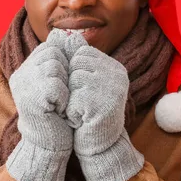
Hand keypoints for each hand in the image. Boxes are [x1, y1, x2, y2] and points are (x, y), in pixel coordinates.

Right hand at [5, 28, 72, 180]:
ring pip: (55, 67)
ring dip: (65, 86)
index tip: (64, 83)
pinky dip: (63, 98)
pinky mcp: (30, 99)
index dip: (64, 62)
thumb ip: (62, 60)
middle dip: (65, 73)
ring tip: (61, 103)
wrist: (50, 145)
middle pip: (52, 53)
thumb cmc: (59, 114)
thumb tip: (70, 34)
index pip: (50, 47)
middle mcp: (20, 75)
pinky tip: (59, 111)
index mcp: (26, 70)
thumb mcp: (59, 83)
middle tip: (63, 95)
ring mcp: (22, 86)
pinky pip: (55, 85)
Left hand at [64, 33, 143, 180]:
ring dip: (70, 98)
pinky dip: (71, 112)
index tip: (81, 90)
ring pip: (73, 80)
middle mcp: (118, 75)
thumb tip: (62, 34)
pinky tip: (81, 121)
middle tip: (80, 102)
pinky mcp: (103, 107)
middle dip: (71, 85)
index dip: (74, 72)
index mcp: (115, 68)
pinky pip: (73, 99)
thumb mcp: (86, 82)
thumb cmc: (88, 112)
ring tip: (81, 111)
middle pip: (77, 65)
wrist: (101, 145)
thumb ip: (77, 59)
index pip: (82, 54)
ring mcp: (112, 90)